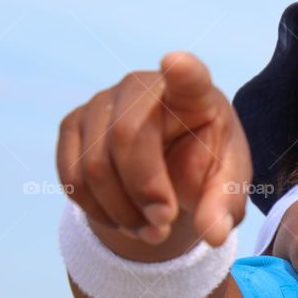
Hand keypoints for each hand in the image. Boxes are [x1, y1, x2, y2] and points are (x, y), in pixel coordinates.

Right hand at [56, 52, 250, 255]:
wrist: (167, 166)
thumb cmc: (204, 165)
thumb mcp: (225, 187)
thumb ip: (224, 206)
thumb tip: (215, 235)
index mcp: (194, 95)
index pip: (190, 77)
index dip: (183, 71)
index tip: (176, 63)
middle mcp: (142, 87)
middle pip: (127, 136)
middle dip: (143, 191)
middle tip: (164, 225)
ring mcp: (102, 102)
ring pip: (94, 165)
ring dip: (121, 212)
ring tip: (150, 232)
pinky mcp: (73, 125)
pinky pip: (72, 177)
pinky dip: (98, 211)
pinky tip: (125, 221)